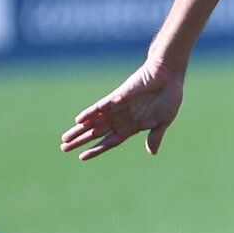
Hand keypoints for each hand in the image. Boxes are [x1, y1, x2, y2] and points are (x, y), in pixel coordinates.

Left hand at [60, 57, 184, 160]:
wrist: (169, 76)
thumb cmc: (169, 97)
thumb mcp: (164, 121)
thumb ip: (155, 136)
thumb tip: (151, 153)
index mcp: (132, 126)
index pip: (110, 141)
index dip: (96, 149)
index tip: (82, 157)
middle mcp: (121, 118)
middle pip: (96, 132)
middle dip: (80, 140)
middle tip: (64, 148)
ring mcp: (117, 108)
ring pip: (94, 121)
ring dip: (79, 129)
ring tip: (65, 138)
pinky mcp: (117, 97)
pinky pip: (100, 107)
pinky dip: (90, 113)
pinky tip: (78, 120)